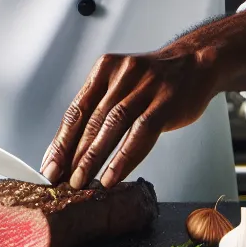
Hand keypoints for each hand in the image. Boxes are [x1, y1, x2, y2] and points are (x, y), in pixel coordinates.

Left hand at [40, 8, 245, 188]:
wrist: (197, 64)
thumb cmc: (155, 84)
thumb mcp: (123, 85)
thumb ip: (101, 110)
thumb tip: (71, 150)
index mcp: (105, 69)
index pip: (76, 110)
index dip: (60, 141)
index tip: (48, 166)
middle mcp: (122, 74)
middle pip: (91, 119)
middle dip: (71, 153)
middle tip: (59, 179)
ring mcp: (145, 86)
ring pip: (112, 125)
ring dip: (93, 157)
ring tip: (80, 182)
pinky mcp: (165, 102)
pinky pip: (141, 133)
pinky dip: (123, 158)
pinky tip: (112, 176)